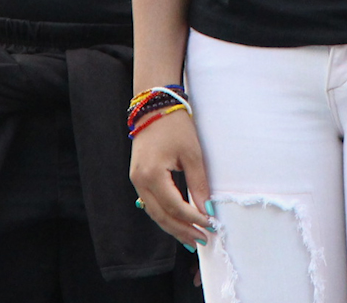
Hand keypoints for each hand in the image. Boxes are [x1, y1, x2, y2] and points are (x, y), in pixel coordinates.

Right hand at [129, 111, 214, 250]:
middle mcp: (139, 181)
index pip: (174, 207)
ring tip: (191, 238)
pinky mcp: (138, 177)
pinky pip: (151, 203)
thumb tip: (207, 208)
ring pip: (154, 212)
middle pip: (161, 216)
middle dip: (182, 230)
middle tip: (201, 240)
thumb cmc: (175, 126)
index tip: (209, 225)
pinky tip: (178, 222)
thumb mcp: (192, 154)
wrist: (155, 106)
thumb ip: (198, 184)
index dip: (192, 218)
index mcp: (152, 175)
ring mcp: (136, 180)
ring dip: (173, 226)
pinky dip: (165, 214)